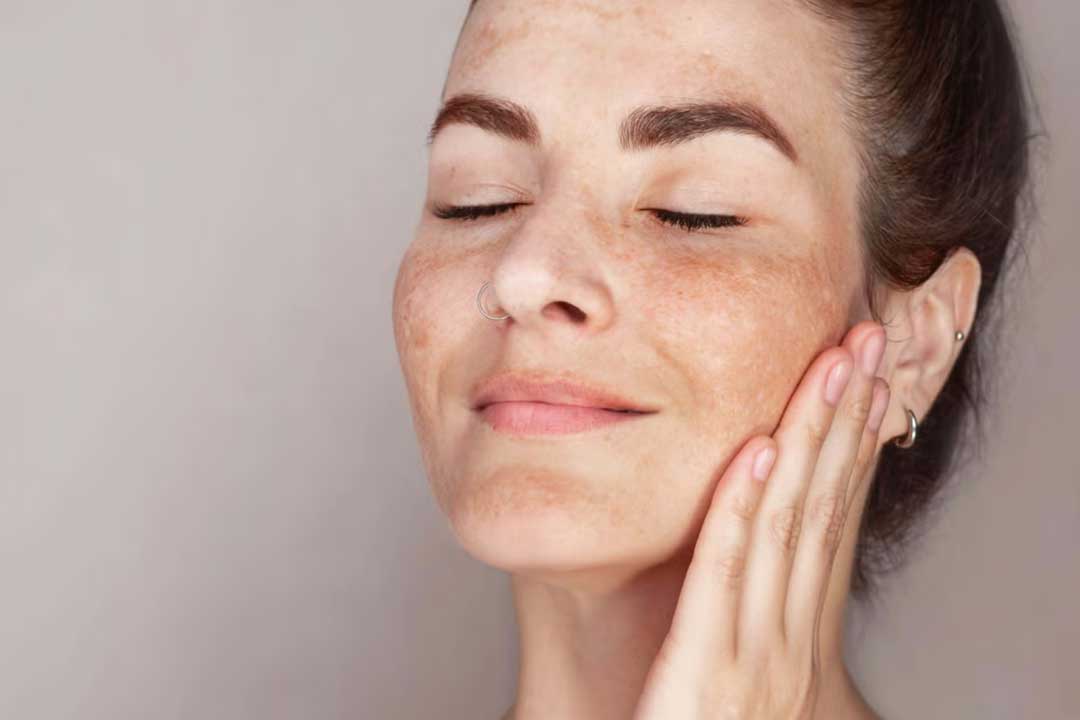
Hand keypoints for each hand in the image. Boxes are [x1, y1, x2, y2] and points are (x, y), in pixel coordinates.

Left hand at [632, 321, 890, 718]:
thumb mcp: (733, 670)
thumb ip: (742, 610)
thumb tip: (742, 533)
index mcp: (795, 634)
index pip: (831, 519)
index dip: (851, 443)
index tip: (868, 378)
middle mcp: (790, 638)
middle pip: (823, 506)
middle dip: (844, 418)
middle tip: (867, 340)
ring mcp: (755, 654)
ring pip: (789, 526)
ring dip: (809, 439)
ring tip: (829, 366)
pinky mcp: (705, 671)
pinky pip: (727, 576)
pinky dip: (741, 509)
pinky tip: (756, 451)